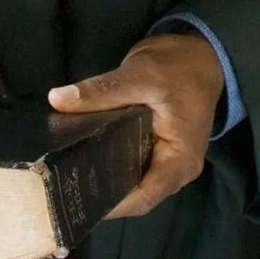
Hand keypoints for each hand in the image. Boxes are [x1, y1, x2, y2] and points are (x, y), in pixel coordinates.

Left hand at [48, 32, 223, 218]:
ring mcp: (168, 162)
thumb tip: (57, 99)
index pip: (142, 197)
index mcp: (179, 160)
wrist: (202, 54)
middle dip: (100, 191)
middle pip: (135, 193)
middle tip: (61, 183)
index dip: (109, 204)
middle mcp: (176, 170)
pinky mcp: (158, 149)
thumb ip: (101, 90)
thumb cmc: (180, 67)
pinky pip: (132, 163)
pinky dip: (111, 159)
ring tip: (66, 171)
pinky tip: (85, 152)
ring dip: (104, 175)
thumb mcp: (140, 74)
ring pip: (132, 179)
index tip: (73, 198)